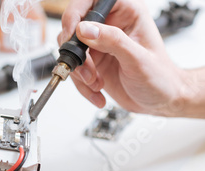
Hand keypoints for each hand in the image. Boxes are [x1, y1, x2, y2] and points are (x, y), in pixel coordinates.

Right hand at [59, 0, 189, 116]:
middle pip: (75, 28)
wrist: (159, 100)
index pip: (93, 1)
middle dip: (77, 54)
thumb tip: (85, 29)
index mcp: (127, 12)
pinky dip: (82, 84)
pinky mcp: (92, 61)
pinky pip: (74, 70)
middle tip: (88, 70)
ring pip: (71, 52)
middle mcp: (110, 25)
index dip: (77, 14)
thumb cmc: (160, 77)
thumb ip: (112, 41)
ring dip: (80, 72)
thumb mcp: (137, 59)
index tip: (72, 34)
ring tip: (96, 83)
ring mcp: (99, 44)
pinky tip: (97, 90)